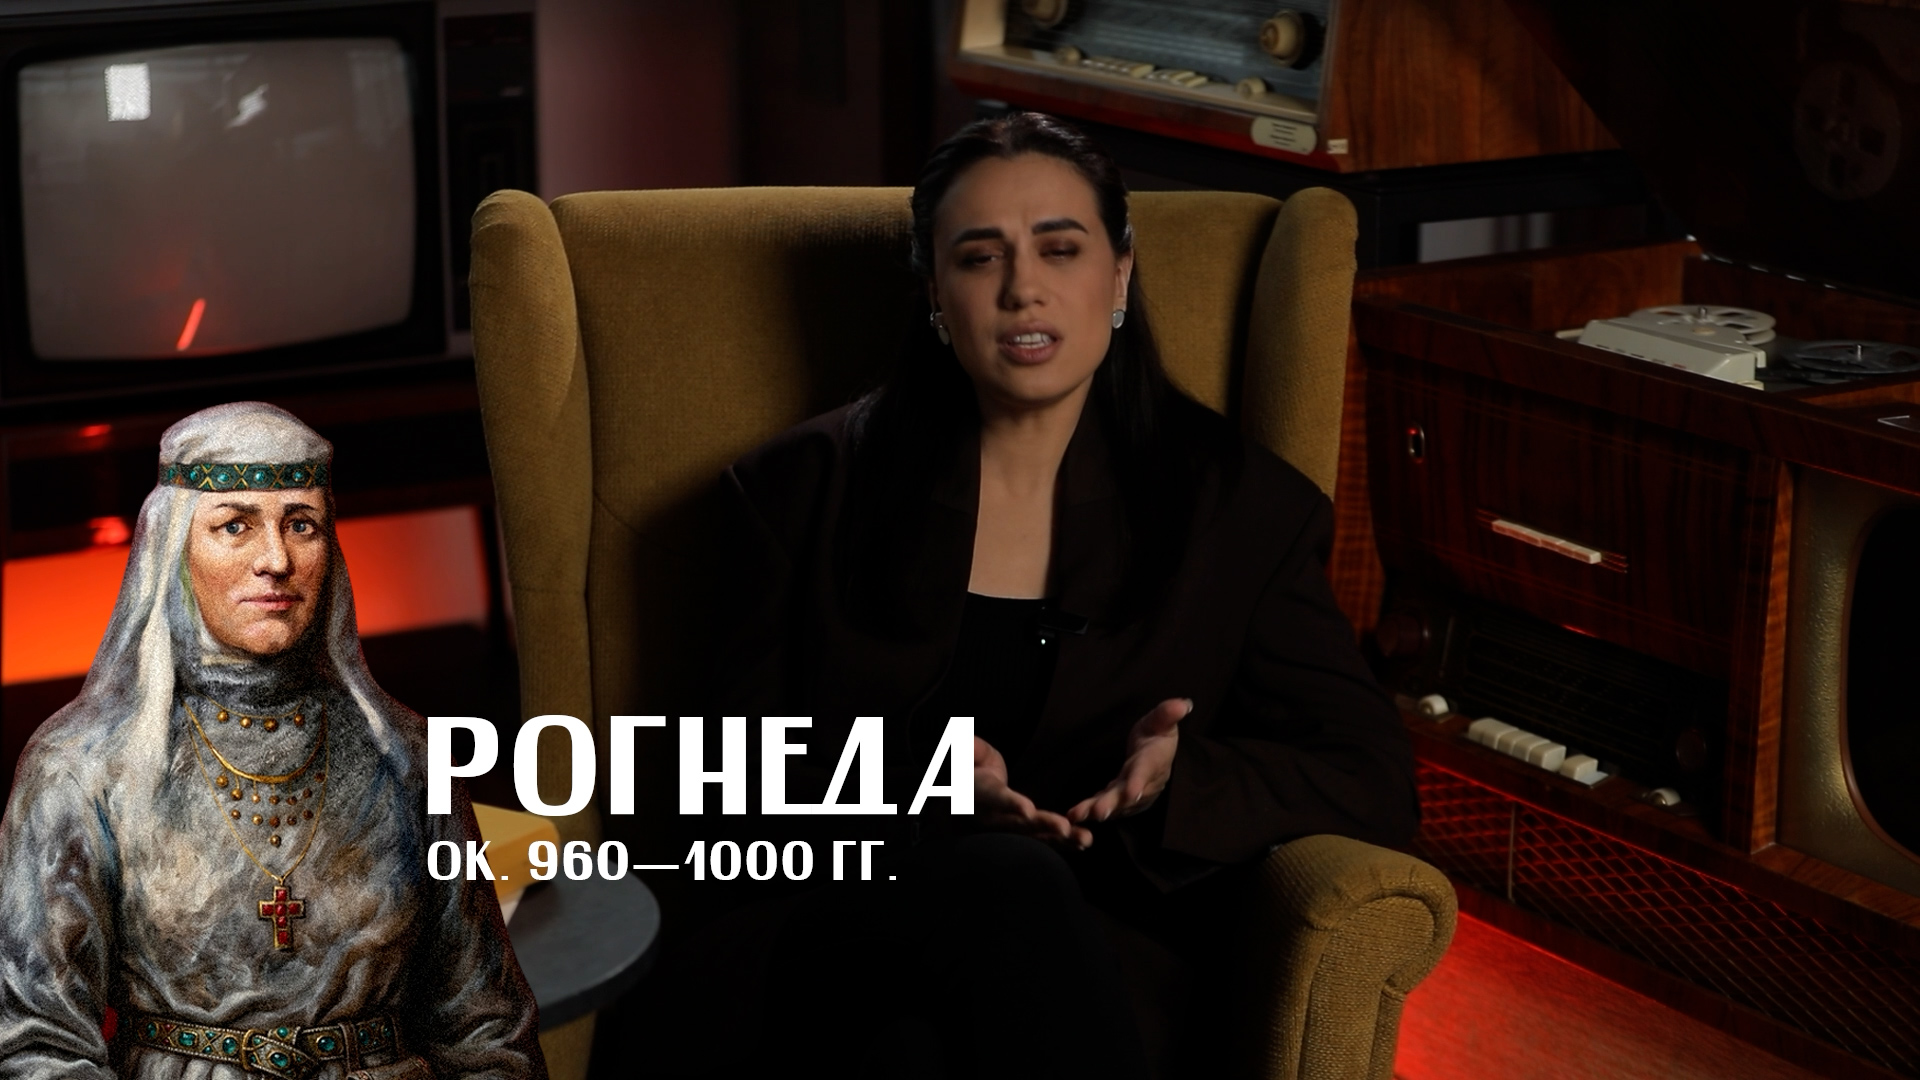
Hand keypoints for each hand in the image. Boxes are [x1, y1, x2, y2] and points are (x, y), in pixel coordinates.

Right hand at [975, 736, 1092, 848]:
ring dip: (1061, 838)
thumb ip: (972, 749)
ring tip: (1085, 839)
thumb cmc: (972, 766)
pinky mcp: (1023, 830)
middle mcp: (993, 816)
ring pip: (1035, 834)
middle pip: (1019, 823)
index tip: (1027, 810)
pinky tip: (1084, 843)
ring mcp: (1008, 827)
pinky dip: (1064, 841)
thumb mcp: (969, 753)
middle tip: (1064, 828)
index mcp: (979, 793)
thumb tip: (968, 742)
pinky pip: (1043, 838)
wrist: (968, 789)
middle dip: (1043, 826)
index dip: (1010, 804)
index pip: (994, 798)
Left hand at [1067, 697, 1190, 825]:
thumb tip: (1183, 704)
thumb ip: (1167, 714)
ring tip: (1077, 816)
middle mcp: (1144, 781)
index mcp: (1153, 761)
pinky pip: (1106, 805)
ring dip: (1098, 810)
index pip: (1146, 771)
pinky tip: (1075, 816)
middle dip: (1113, 803)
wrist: (1159, 753)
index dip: (1139, 782)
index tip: (1131, 793)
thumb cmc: (1157, 734)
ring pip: (1115, 803)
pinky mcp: (1121, 798)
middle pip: (1127, 794)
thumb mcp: (1161, 721)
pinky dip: (1091, 811)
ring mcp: (1132, 793)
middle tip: (1098, 812)